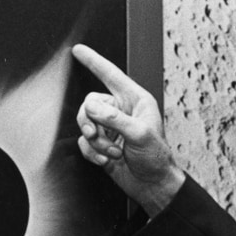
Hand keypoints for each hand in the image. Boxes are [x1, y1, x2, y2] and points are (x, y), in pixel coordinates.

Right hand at [72, 44, 184, 215]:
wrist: (153, 186)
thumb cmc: (156, 159)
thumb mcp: (139, 134)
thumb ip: (114, 119)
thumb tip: (91, 108)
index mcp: (135, 101)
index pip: (111, 75)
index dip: (94, 62)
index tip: (78, 50)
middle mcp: (121, 111)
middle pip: (89, 103)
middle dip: (91, 122)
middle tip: (97, 135)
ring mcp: (110, 128)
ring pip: (85, 124)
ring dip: (96, 142)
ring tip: (113, 153)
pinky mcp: (102, 144)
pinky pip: (84, 142)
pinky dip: (92, 152)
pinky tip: (106, 160)